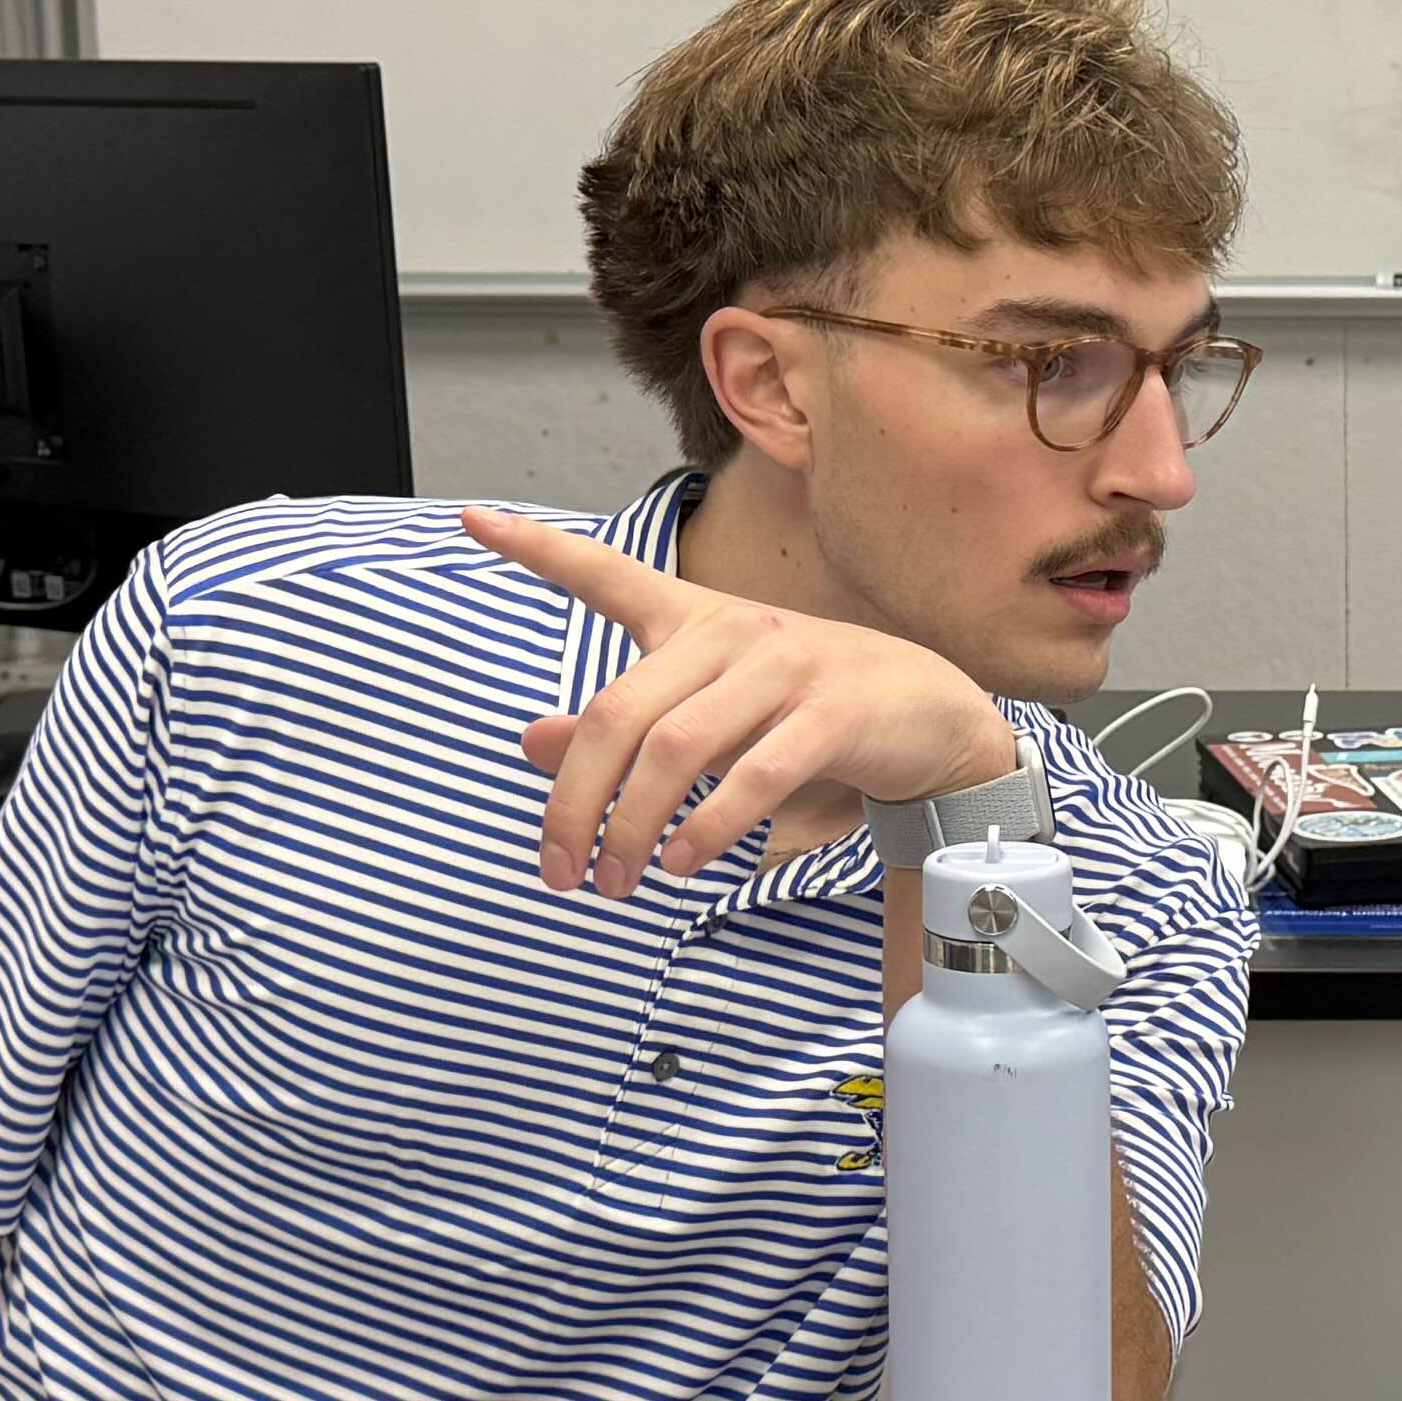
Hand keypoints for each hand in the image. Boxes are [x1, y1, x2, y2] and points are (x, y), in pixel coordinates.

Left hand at [464, 505, 1020, 893]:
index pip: (606, 573)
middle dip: (575, 801)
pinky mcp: (830, 714)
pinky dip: (709, 825)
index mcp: (695, 619)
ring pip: (676, 751)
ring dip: (632, 828)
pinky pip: (754, 774)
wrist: (928, 715)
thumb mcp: (710, 715)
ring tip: (616, 883)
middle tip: (557, 869)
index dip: (538, 549)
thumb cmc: (805, 715)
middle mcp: (730, 632)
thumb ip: (623, 730)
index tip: (473, 517)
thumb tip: (533, 744)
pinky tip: (681, 862)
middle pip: (618, 714)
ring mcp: (781, 669)